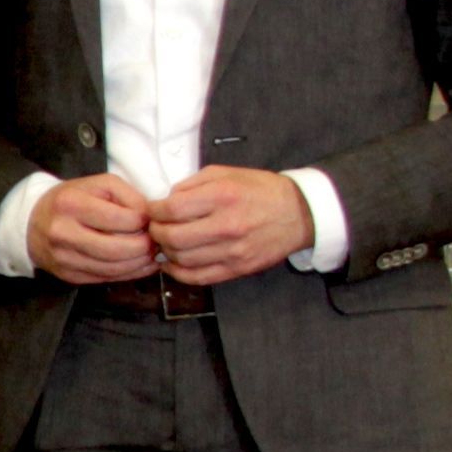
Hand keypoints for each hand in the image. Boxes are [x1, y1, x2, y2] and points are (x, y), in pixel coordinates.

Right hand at [28, 172, 157, 283]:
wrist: (32, 222)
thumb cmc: (73, 199)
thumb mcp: (100, 184)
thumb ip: (129, 196)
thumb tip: (150, 220)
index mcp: (72, 204)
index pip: (122, 219)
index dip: (144, 221)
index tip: (148, 219)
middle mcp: (63, 233)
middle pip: (118, 249)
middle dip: (145, 247)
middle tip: (155, 241)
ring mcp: (64, 258)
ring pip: (114, 268)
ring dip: (140, 263)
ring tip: (150, 253)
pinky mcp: (68, 275)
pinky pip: (106, 279)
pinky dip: (129, 274)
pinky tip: (140, 265)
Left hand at [150, 165, 311, 284]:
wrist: (300, 213)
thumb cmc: (260, 190)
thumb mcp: (226, 174)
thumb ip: (192, 184)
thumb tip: (165, 201)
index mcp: (223, 196)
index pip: (172, 209)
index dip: (154, 211)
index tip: (152, 210)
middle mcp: (228, 225)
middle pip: (173, 237)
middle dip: (156, 233)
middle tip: (155, 228)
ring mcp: (233, 250)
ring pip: (182, 259)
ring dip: (166, 252)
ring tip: (166, 243)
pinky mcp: (238, 269)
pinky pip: (198, 277)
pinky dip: (178, 273)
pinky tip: (173, 263)